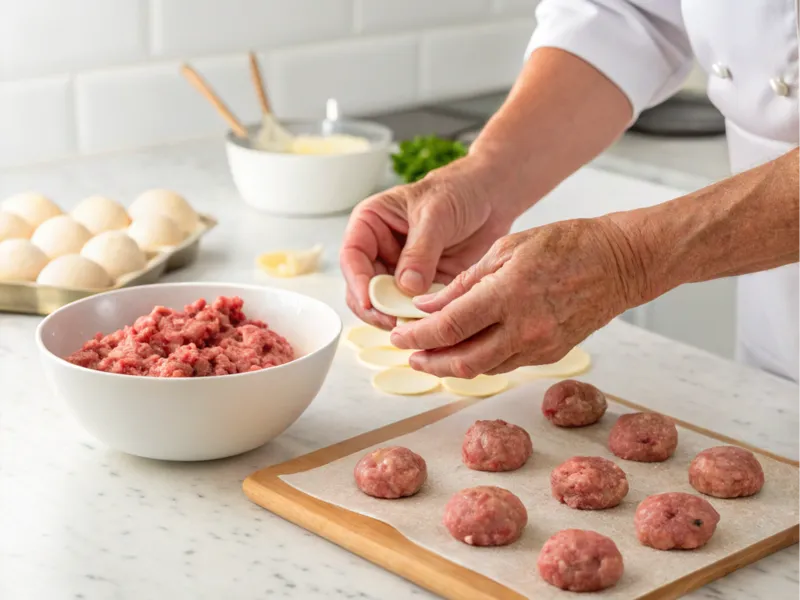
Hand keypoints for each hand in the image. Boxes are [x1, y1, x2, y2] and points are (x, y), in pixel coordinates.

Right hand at [340, 155, 518, 328]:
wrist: (490, 197)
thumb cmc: (457, 191)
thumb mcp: (436, 214)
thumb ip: (420, 250)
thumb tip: (406, 286)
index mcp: (371, 224)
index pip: (352, 257)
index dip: (357, 281)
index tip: (369, 302)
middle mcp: (379, 250)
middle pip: (363, 288)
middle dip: (376, 308)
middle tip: (395, 321)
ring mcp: (399, 271)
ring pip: (385, 304)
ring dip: (397, 317)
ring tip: (417, 324)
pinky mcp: (421, 287)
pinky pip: (412, 309)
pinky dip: (419, 319)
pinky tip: (432, 324)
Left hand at [390, 218, 645, 376]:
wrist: (621, 262)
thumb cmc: (567, 244)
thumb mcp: (507, 248)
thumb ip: (465, 282)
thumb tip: (431, 304)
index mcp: (507, 295)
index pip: (449, 326)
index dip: (417, 336)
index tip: (398, 335)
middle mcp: (523, 328)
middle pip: (462, 361)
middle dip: (430, 361)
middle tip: (410, 354)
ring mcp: (540, 346)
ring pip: (484, 368)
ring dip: (453, 365)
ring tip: (432, 354)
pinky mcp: (552, 355)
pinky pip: (507, 364)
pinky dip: (482, 360)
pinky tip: (468, 348)